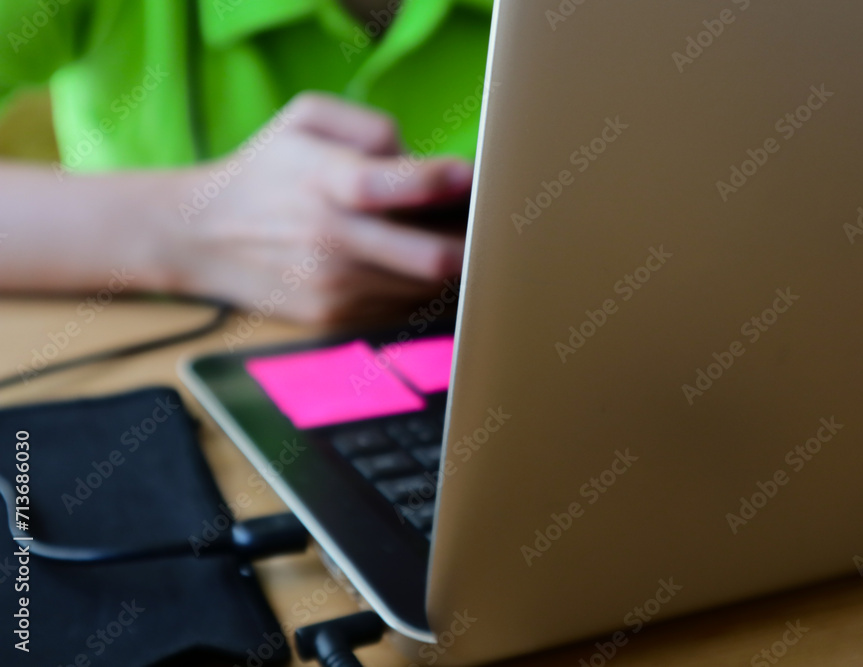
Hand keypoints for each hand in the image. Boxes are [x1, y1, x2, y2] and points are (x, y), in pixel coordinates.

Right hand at [162, 93, 471, 323]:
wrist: (201, 237)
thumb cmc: (267, 170)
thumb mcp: (304, 120)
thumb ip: (369, 127)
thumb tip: (421, 159)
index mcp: (320, 180)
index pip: (379, 184)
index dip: (433, 182)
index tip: (470, 175)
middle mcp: (328, 239)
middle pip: (428, 258)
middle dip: (473, 243)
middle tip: (490, 225)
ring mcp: (332, 287)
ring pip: (427, 287)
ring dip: (452, 266)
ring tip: (451, 237)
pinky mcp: (335, 318)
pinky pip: (403, 306)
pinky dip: (420, 287)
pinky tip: (412, 263)